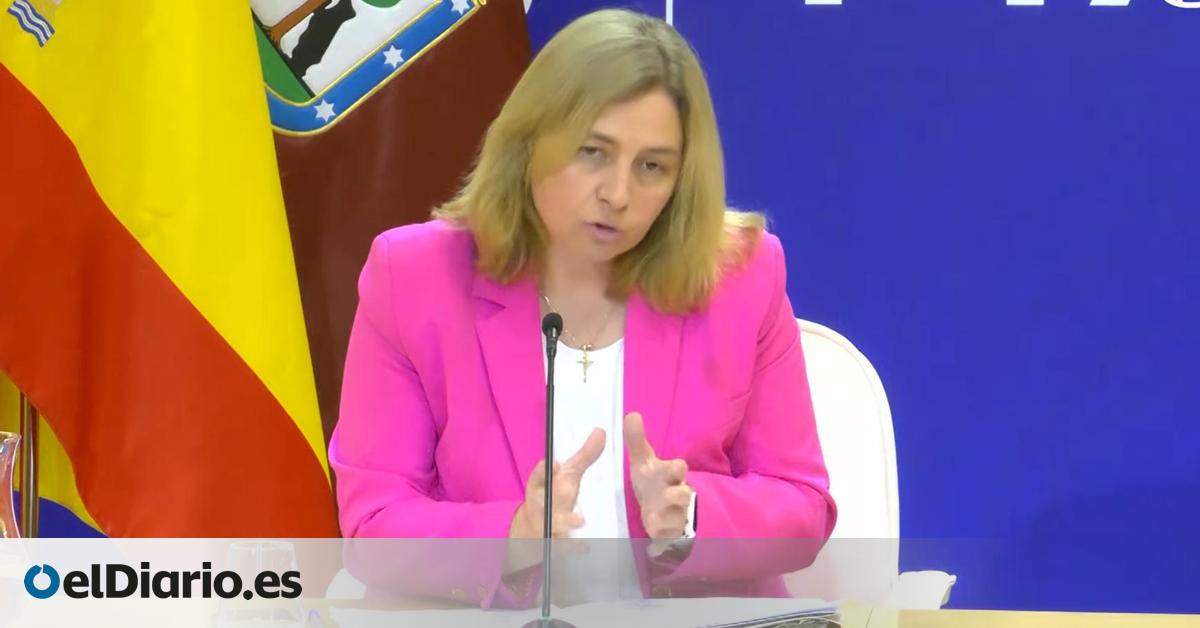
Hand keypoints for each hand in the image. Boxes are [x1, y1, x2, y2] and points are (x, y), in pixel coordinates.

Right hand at [508, 428, 605, 539]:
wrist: (532, 529)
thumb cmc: (554, 496)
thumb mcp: (568, 476)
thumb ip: (585, 456)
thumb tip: (602, 431)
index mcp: (540, 485)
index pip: (539, 476)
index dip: (543, 470)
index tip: (553, 462)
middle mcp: (541, 504)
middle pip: (547, 501)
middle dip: (556, 488)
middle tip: (570, 491)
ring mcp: (544, 524)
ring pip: (553, 524)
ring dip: (566, 522)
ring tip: (580, 521)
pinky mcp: (550, 542)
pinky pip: (560, 547)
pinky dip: (571, 548)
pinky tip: (585, 547)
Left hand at [624, 412, 694, 555]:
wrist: (661, 507)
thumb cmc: (651, 480)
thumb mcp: (643, 460)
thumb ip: (637, 440)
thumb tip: (632, 415)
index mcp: (669, 475)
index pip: (679, 468)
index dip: (677, 468)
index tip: (674, 467)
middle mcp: (676, 494)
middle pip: (685, 495)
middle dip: (678, 495)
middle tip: (667, 495)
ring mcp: (675, 514)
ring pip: (678, 518)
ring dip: (666, 517)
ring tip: (653, 516)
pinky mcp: (670, 533)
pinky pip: (669, 537)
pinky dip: (661, 537)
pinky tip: (652, 536)